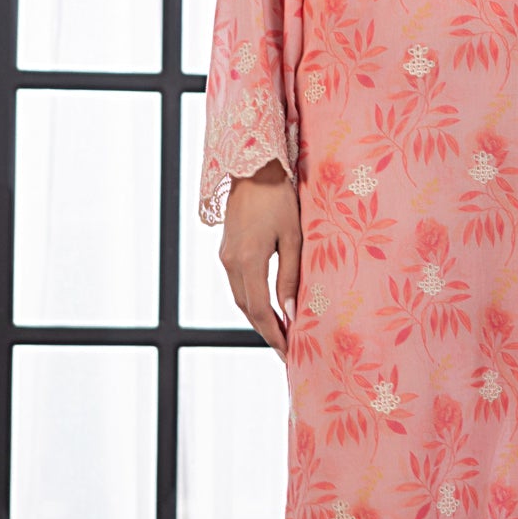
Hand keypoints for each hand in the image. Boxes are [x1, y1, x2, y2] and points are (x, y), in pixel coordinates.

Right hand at [221, 163, 299, 356]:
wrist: (254, 166)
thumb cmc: (279, 197)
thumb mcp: (292, 237)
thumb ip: (290, 277)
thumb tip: (291, 313)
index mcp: (248, 260)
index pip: (260, 310)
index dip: (274, 334)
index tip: (290, 352)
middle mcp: (231, 262)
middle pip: (247, 309)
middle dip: (267, 332)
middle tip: (288, 352)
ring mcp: (225, 256)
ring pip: (241, 298)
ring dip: (259, 318)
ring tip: (282, 334)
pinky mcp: (227, 250)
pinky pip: (239, 284)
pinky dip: (253, 301)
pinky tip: (269, 307)